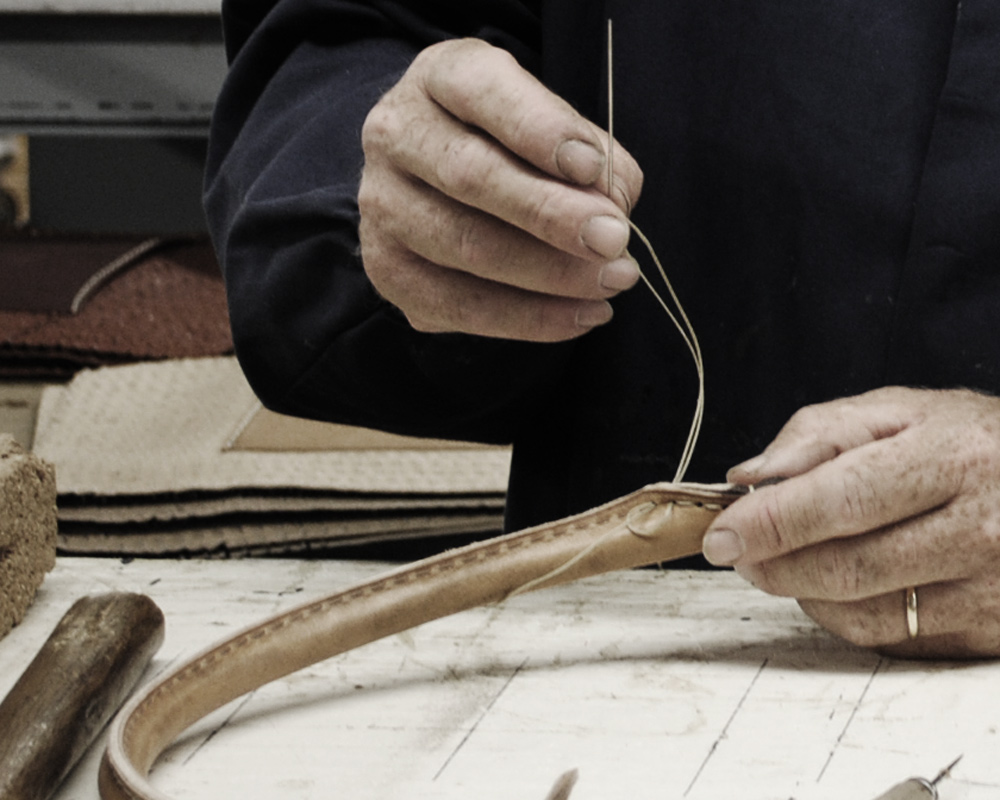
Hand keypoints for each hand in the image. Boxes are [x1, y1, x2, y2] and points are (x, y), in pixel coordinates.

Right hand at [358, 38, 643, 341]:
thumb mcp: (551, 123)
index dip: (538, 130)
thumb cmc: (511, 146)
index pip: (482, 91)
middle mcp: (395, 134)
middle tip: (614, 240)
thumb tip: (611, 210)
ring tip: (613, 280)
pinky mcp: (387, 269)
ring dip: (550, 272)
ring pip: (465, 246)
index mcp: (439, 77)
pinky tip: (583, 316)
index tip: (591, 167)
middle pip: (470, 176)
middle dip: (551, 213)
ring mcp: (382, 205)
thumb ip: (589, 155)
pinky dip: (529, 318)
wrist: (438, 183)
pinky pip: (459, 305)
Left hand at [702, 386, 999, 658]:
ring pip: (866, 615)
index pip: (842, 500)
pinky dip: (845, 616)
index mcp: (952, 458)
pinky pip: (895, 640)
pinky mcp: (991, 631)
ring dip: (803, 594)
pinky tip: (835, 585)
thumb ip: (817, 434)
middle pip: (849, 568)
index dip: (771, 522)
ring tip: (781, 562)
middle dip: (775, 565)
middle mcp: (981, 529)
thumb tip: (750, 477)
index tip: (722, 534)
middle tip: (738, 552)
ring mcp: (991, 589)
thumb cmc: (968, 441)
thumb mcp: (898, 410)